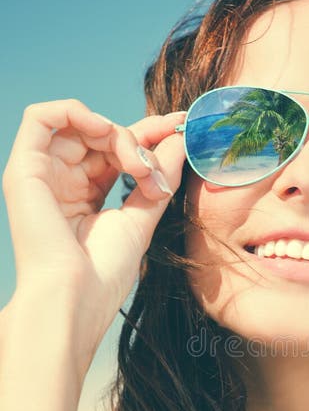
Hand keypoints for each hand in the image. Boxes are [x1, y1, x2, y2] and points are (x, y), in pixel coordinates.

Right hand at [2, 98, 185, 354]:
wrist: (75, 298)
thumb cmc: (103, 273)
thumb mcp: (141, 217)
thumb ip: (158, 176)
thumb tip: (179, 140)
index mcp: (86, 194)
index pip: (116, 149)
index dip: (148, 133)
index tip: (181, 126)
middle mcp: (62, 181)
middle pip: (102, 134)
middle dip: (139, 141)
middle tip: (155, 172)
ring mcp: (42, 174)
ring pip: (81, 124)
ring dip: (117, 135)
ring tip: (137, 167)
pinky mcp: (24, 169)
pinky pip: (41, 117)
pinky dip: (76, 112)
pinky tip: (104, 132)